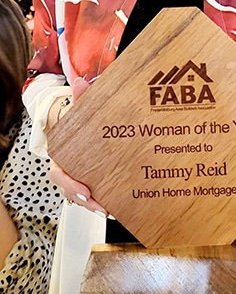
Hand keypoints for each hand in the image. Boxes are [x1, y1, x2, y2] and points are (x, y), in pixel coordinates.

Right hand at [48, 77, 108, 216]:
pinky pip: (94, 193)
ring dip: (95, 205)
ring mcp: (80, 175)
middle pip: (71, 191)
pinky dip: (104, 200)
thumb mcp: (78, 107)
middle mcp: (68, 169)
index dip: (70, 185)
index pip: (59, 175)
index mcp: (61, 155)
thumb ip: (79, 96)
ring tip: (110, 210)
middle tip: (100, 206)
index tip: (84, 191)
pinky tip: (118, 205)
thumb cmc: (77, 118)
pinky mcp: (93, 179)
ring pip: (82, 196)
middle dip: (85, 201)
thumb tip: (80, 82)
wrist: (80, 122)